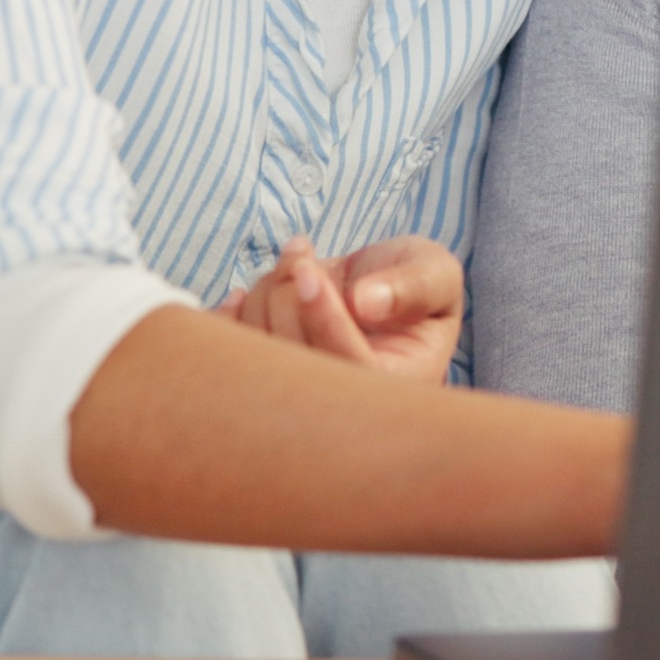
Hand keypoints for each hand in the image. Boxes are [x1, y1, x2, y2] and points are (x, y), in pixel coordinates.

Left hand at [216, 235, 464, 384]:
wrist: (376, 295)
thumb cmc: (412, 284)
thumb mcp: (434, 275)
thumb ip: (413, 287)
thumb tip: (368, 304)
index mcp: (396, 388)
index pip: (351, 365)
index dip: (323, 318)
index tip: (309, 273)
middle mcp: (346, 406)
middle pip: (299, 363)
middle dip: (288, 296)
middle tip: (301, 252)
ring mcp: (300, 399)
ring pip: (261, 355)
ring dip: (264, 293)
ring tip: (293, 262)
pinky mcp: (267, 385)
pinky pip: (229, 364)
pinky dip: (226, 320)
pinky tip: (243, 295)